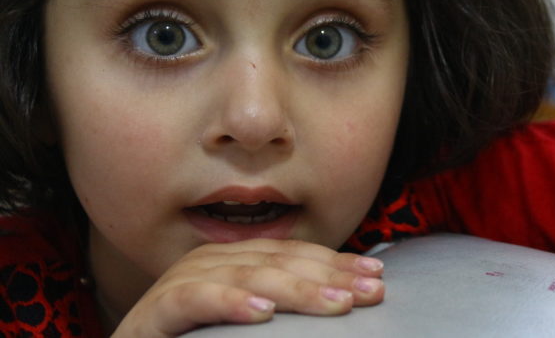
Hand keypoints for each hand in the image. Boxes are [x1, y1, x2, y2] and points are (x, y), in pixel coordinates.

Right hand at [110, 238, 384, 337]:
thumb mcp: (243, 319)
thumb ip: (278, 306)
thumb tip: (339, 302)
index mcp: (233, 260)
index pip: (294, 255)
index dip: (337, 262)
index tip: (377, 275)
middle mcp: (210, 261)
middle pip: (279, 262)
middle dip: (330, 275)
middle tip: (371, 290)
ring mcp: (181, 281)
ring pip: (247, 276)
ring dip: (295, 289)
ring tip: (335, 303)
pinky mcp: (156, 310)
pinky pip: (196, 300)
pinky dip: (231, 302)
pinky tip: (262, 314)